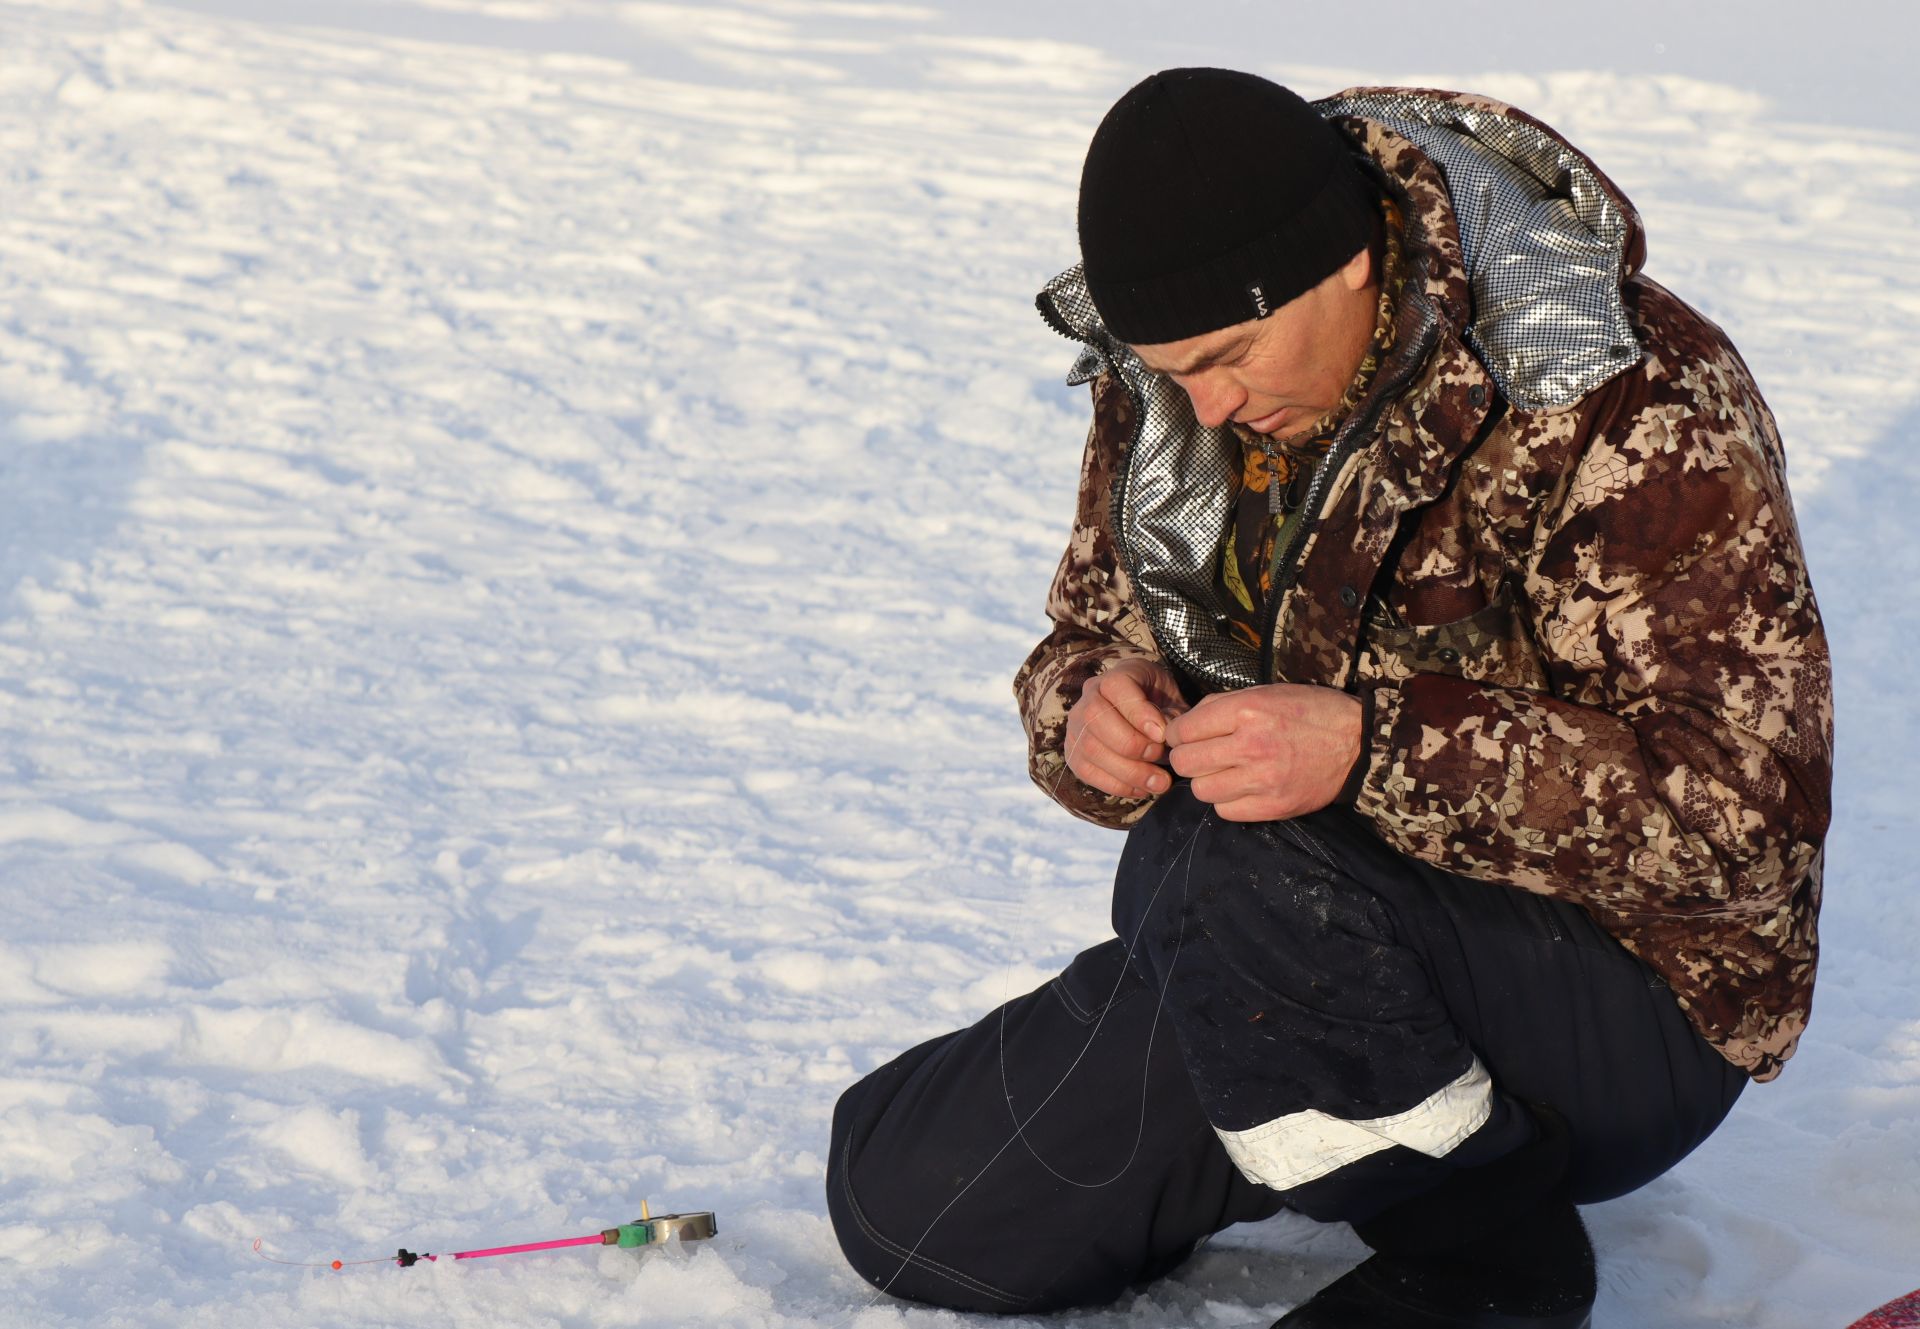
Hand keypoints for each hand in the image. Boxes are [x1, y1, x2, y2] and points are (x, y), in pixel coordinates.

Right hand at [1064, 658, 1187, 799]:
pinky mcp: (1074, 752)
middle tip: (1160, 756)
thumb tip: (1161, 738)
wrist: (1143, 714)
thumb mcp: (1175, 701)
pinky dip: (1117, 785)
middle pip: (1095, 717)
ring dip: (1128, 771)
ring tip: (1159, 783)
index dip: (1137, 712)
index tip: (1161, 734)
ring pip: (1090, 748)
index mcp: (1118, 673)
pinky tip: (1142, 789)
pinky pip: (1087, 772)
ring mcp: (1077, 724)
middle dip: (1131, 744)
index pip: (1116, 686)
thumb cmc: (1162, 705)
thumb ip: (1172, 717)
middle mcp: (1090, 695)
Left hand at [1164, 683, 1362, 821]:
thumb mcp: (1266, 693)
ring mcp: (1262, 780)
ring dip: (1207, 781)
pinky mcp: (1273, 806)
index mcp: (1246, 711)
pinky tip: (1241, 788)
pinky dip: (1227, 801)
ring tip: (1224, 772)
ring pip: (1201, 791)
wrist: (1357, 743)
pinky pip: (1225, 811)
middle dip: (1186, 759)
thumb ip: (1223, 705)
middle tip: (1200, 755)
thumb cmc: (1310, 712)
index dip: (1176, 734)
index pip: (1183, 730)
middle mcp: (1250, 745)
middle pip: (1186, 763)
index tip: (1183, 737)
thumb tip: (1186, 724)